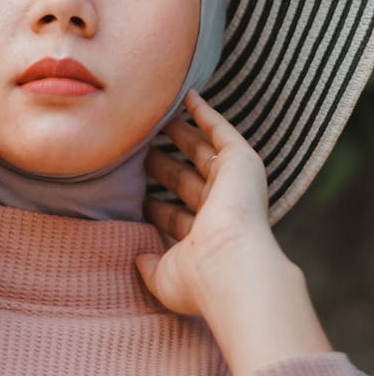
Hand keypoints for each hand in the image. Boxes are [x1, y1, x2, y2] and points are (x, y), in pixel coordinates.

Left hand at [135, 88, 276, 316]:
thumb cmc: (198, 279)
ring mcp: (232, 183)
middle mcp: (219, 209)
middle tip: (138, 146)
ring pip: (200, 151)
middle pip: (184, 177)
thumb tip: (136, 260)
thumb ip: (148, 268)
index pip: (174, 216)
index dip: (155, 205)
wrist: (231, 265)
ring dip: (179, 134)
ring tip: (156, 117)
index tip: (133, 193)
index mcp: (203, 237)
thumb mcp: (163, 278)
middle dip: (162, 163)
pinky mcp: (241, 161)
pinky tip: (188, 96)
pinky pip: (221, 130)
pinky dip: (206, 113)